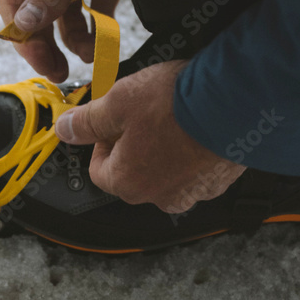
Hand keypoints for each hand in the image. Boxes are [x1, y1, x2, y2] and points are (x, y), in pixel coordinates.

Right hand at [0, 0, 126, 82]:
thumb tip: (24, 24)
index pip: (15, 0)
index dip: (23, 35)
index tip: (41, 62)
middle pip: (38, 9)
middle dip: (47, 43)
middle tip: (61, 74)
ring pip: (67, 9)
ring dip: (75, 37)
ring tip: (92, 55)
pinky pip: (96, 1)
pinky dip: (99, 22)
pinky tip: (106, 41)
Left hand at [54, 61, 245, 211]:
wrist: (235, 103)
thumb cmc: (175, 104)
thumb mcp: (117, 102)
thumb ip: (87, 121)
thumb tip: (64, 130)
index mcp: (128, 182)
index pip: (99, 170)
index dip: (102, 141)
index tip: (114, 119)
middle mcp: (159, 197)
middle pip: (134, 173)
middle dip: (135, 145)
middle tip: (145, 113)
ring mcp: (193, 193)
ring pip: (167, 173)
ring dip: (166, 150)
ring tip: (175, 117)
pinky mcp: (219, 183)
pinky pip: (197, 170)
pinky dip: (194, 152)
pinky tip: (198, 126)